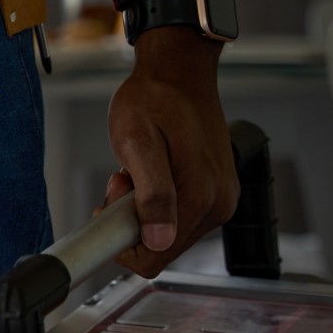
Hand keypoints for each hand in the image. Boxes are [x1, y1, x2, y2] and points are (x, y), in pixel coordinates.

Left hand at [103, 26, 238, 277]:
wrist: (178, 74)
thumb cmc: (153, 100)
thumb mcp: (138, 143)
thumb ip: (151, 194)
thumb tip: (159, 241)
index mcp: (201, 197)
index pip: (154, 258)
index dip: (123, 240)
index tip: (110, 205)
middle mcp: (219, 204)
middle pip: (161, 247)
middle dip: (133, 221)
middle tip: (123, 179)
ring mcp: (221, 199)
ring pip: (167, 232)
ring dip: (143, 210)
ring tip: (137, 171)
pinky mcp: (217, 192)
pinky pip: (178, 216)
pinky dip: (157, 201)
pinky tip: (152, 172)